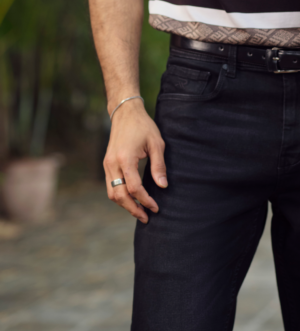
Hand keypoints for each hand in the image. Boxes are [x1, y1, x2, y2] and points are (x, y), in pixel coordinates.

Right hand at [103, 97, 166, 222]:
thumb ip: (159, 166)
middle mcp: (112, 164)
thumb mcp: (156, 143)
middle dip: (133, 209)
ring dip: (125, 205)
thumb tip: (163, 186)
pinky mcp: (106, 164)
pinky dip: (120, 196)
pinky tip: (132, 200)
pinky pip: (110, 186)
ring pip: (112, 193)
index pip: (134, 188)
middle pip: (119, 195)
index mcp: (125, 158)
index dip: (145, 200)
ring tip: (140, 211)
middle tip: (146, 217)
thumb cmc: (143, 126)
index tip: (156, 208)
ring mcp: (107, 164)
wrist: (125, 113)